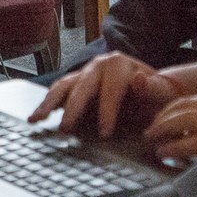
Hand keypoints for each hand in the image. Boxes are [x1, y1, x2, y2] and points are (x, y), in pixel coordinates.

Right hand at [28, 51, 184, 137]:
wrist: (149, 90)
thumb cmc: (155, 94)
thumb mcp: (160, 92)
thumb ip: (152, 88)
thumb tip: (139, 80)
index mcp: (120, 64)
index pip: (111, 89)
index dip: (108, 111)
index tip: (105, 132)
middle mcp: (99, 65)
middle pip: (83, 86)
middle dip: (73, 108)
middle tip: (66, 129)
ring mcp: (85, 73)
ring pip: (64, 86)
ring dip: (49, 103)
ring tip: (36, 119)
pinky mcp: (75, 83)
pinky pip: (58, 92)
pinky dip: (46, 104)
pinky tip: (36, 117)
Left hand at [142, 89, 196, 179]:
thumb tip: (194, 133)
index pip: (194, 98)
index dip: (172, 109)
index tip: (159, 121)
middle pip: (185, 105)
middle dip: (162, 118)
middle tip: (150, 131)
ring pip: (186, 120)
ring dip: (164, 131)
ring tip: (153, 141)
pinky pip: (196, 143)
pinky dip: (177, 148)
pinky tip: (167, 153)